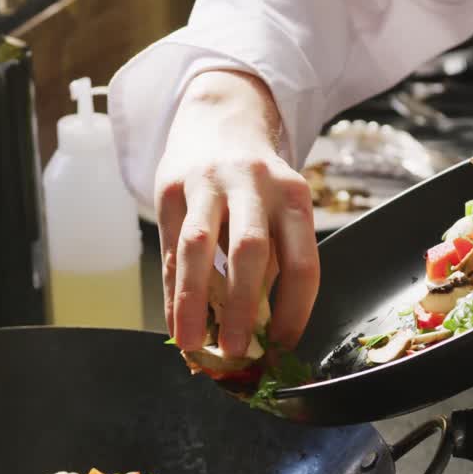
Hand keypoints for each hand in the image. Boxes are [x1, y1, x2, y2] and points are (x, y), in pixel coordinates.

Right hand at [155, 70, 319, 356]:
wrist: (219, 120)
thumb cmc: (257, 186)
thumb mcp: (279, 212)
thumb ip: (274, 267)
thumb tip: (263, 338)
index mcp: (294, 196)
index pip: (302, 262)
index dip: (295, 311)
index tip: (283, 348)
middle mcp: (254, 185)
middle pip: (251, 250)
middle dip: (242, 306)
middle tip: (237, 353)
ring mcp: (208, 183)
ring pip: (199, 246)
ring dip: (194, 300)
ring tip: (192, 343)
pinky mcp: (171, 187)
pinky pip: (169, 248)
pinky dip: (172, 290)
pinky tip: (174, 321)